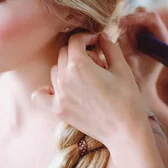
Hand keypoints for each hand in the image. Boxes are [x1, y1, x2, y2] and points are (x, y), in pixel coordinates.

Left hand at [31, 32, 149, 145]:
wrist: (125, 131)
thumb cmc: (127, 98)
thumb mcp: (121, 68)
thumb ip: (109, 47)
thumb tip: (102, 36)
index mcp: (79, 64)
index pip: (75, 40)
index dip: (87, 37)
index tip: (97, 42)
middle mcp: (64, 77)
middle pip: (64, 53)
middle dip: (79, 52)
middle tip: (96, 61)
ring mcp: (59, 94)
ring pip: (55, 70)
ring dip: (67, 68)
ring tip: (86, 78)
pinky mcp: (58, 109)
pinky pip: (40, 94)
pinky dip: (47, 89)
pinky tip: (61, 89)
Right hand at [117, 7, 167, 103]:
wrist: (142, 95)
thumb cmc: (137, 82)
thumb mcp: (128, 61)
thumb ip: (124, 42)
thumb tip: (117, 24)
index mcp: (166, 43)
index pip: (152, 18)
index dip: (134, 17)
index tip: (119, 23)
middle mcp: (162, 37)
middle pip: (145, 15)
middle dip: (129, 19)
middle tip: (115, 27)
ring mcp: (153, 37)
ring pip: (138, 19)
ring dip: (126, 25)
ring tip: (117, 38)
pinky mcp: (144, 39)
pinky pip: (132, 27)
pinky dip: (124, 30)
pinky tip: (118, 41)